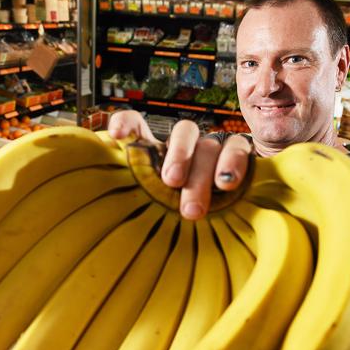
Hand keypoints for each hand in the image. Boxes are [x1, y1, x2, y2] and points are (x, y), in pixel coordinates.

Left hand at [109, 110, 251, 219]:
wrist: (226, 226)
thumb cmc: (178, 218)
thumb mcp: (153, 209)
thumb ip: (140, 200)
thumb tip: (108, 210)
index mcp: (160, 153)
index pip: (140, 125)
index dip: (127, 123)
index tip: (116, 134)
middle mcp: (188, 145)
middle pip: (185, 132)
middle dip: (179, 156)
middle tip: (172, 181)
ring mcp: (215, 148)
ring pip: (209, 146)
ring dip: (204, 171)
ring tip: (199, 203)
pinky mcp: (241, 155)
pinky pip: (240, 149)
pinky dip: (234, 164)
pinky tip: (227, 183)